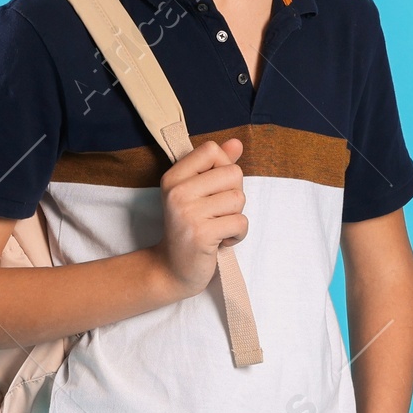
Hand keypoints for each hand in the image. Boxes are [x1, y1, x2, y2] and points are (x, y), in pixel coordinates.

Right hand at [158, 138, 245, 296]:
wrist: (171, 269)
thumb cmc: (188, 228)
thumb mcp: (197, 193)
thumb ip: (216, 166)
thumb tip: (237, 143)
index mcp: (173, 177)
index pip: (211, 150)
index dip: (224, 167)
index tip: (214, 189)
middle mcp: (177, 192)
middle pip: (232, 173)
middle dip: (234, 195)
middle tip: (217, 213)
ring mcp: (188, 213)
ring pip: (238, 199)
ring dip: (235, 216)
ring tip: (218, 227)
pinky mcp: (201, 234)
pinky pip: (240, 222)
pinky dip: (238, 234)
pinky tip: (222, 240)